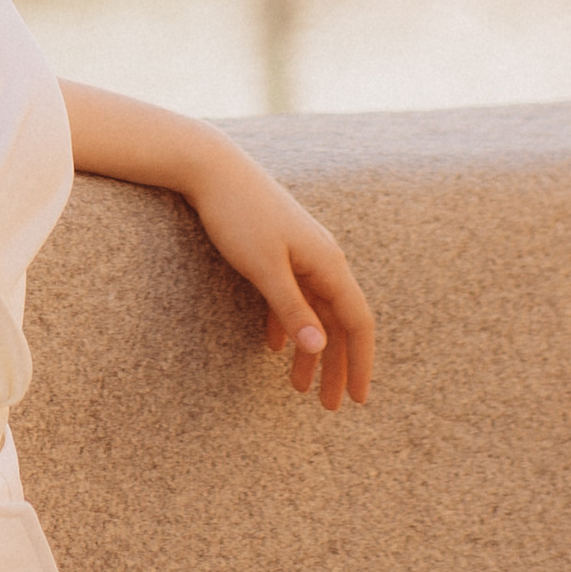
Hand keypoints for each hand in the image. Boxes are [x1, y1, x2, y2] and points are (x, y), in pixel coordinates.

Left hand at [186, 139, 375, 411]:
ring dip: (309, 348)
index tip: (359, 400)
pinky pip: (291, 293)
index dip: (361, 363)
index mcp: (328, 262)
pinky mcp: (277, 245)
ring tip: (296, 387)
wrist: (209, 165)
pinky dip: (287, 321)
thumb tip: (320, 349)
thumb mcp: (264, 268)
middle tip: (329, 406)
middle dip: (336, 366)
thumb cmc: (237, 214)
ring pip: (314, 309)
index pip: (357, 322)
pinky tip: (273, 345)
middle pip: (337, 321)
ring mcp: (300, 250)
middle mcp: (322, 256)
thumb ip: (292, 309)